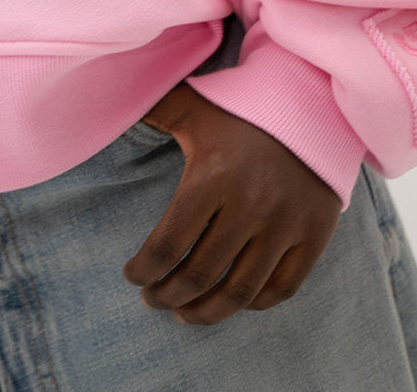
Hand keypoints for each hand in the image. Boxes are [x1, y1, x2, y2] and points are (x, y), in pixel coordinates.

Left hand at [122, 81, 341, 325]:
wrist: (311, 103)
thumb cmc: (241, 108)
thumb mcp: (194, 105)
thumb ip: (153, 109)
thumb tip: (102, 103)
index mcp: (211, 176)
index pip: (167, 244)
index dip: (143, 270)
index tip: (131, 275)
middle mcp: (249, 205)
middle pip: (199, 275)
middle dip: (166, 295)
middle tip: (151, 299)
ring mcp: (284, 224)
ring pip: (239, 292)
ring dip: (205, 312)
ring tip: (183, 313)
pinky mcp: (314, 235)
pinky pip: (281, 288)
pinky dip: (253, 304)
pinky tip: (231, 301)